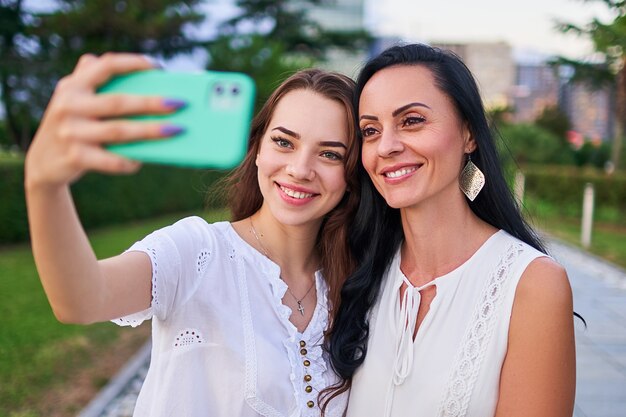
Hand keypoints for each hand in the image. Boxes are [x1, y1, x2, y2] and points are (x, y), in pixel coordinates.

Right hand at [25, 52, 182, 189]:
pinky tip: (146, 159)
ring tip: (177, 130)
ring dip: (151, 131)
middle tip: (181, 103)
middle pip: (119, 102)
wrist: (42, 163)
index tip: (158, 67)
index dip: (133, 63)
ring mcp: (70, 132)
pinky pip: (112, 160)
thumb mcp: (76, 99)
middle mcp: (68, 105)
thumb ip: (96, 80)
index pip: (105, 66)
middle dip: (152, 102)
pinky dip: (131, 160)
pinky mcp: (75, 157)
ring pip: (119, 131)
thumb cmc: (74, 125)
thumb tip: (140, 70)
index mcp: (72, 86)